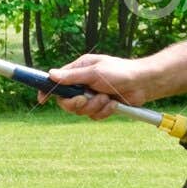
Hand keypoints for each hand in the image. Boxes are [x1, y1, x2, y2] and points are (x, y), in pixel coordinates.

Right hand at [38, 53, 160, 118]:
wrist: (143, 83)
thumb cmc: (121, 71)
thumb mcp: (95, 72)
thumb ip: (72, 77)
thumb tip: (51, 75)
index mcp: (78, 71)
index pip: (57, 82)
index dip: (47, 90)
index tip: (42, 98)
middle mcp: (82, 84)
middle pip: (66, 102)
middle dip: (77, 103)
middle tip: (85, 98)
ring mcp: (91, 96)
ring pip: (81, 111)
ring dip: (94, 106)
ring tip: (107, 98)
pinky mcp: (101, 107)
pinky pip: (94, 116)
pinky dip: (104, 112)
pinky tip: (113, 103)